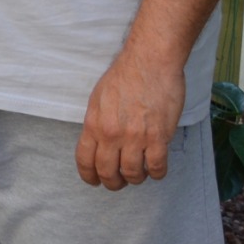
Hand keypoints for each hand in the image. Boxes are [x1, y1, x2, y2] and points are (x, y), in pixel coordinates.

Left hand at [75, 42, 184, 190]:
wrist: (150, 61)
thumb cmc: (125, 76)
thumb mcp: (98, 99)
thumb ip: (97, 124)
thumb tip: (99, 144)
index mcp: (93, 124)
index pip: (85, 160)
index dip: (89, 176)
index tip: (94, 181)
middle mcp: (111, 134)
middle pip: (107, 173)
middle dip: (113, 183)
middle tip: (119, 181)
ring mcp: (135, 137)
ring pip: (132, 174)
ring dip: (136, 178)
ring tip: (139, 172)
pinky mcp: (158, 136)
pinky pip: (156, 167)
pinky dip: (156, 173)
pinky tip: (156, 168)